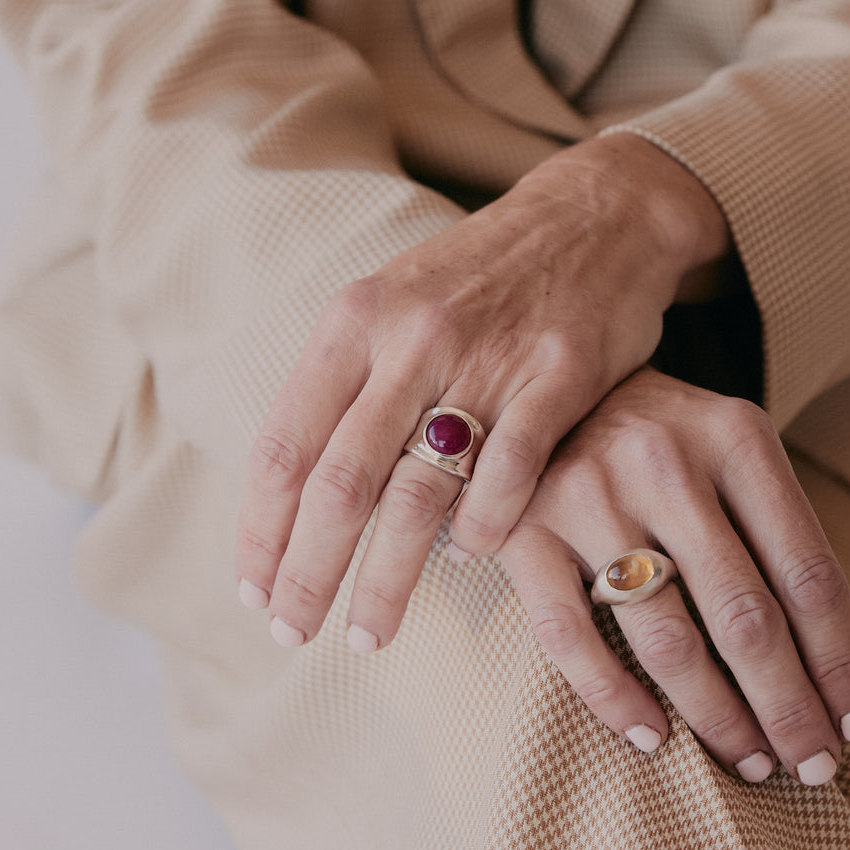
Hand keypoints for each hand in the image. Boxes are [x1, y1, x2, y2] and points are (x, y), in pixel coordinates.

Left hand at [235, 135, 730, 649]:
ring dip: (386, 579)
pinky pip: (509, 475)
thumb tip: (301, 499)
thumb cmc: (483, 278)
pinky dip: (483, 531)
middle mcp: (410, 340)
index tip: (253, 592)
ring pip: (418, 495)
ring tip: (370, 634)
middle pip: (340, 483)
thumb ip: (349, 387)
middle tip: (294, 633)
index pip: (285, 445)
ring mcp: (487, 358)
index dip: (260, 530)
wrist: (596, 214)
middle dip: (308, 573)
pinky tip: (468, 560)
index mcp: (355, 321)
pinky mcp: (559, 375)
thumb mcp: (395, 305)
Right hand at [498, 369, 849, 784]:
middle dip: (789, 706)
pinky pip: (570, 638)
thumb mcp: (737, 462)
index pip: (808, 572)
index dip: (840, 660)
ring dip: (718, 718)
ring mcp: (587, 496)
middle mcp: (665, 462)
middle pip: (746, 616)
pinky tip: (653, 737)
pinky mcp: (521, 530)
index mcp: (736, 439)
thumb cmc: (669, 443)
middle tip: (812, 765)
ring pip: (667, 639)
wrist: (554, 386)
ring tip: (750, 760)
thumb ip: (786, 547)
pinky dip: (615, 699)